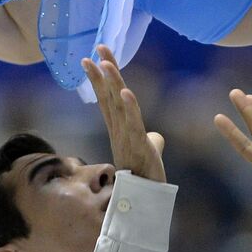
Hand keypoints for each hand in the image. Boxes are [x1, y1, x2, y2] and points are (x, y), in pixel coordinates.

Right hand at [81, 46, 165, 182]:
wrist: (146, 202)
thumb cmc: (146, 179)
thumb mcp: (149, 154)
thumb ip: (152, 141)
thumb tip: (157, 137)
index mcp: (120, 129)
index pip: (108, 97)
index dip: (101, 76)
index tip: (94, 56)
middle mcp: (119, 131)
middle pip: (109, 95)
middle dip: (102, 72)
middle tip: (97, 49)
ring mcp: (126, 138)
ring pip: (117, 106)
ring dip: (112, 83)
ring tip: (105, 63)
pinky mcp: (138, 147)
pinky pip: (133, 124)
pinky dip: (129, 107)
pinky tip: (126, 91)